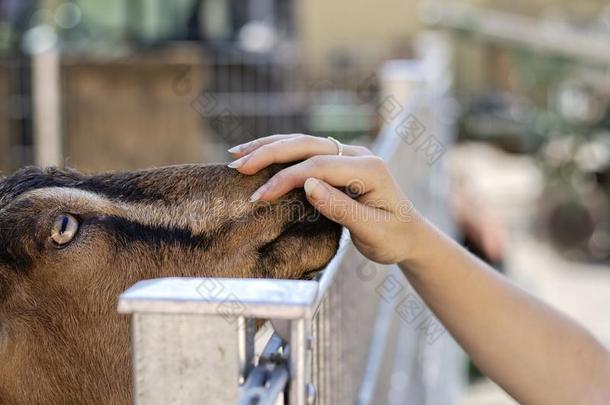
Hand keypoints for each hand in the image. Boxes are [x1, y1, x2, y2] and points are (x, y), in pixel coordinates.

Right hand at [227, 134, 420, 264]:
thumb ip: (340, 209)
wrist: (410, 235)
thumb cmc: (393, 238)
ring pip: (303, 142)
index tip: (258, 197)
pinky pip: (306, 150)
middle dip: (269, 153)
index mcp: (369, 169)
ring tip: (238, 154)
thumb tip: (306, 185)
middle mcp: (358, 154)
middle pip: (306, 145)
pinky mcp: (340, 161)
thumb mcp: (372, 231)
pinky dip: (281, 151)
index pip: (317, 167)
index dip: (284, 179)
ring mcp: (349, 154)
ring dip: (270, 146)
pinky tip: (260, 153)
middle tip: (237, 166)